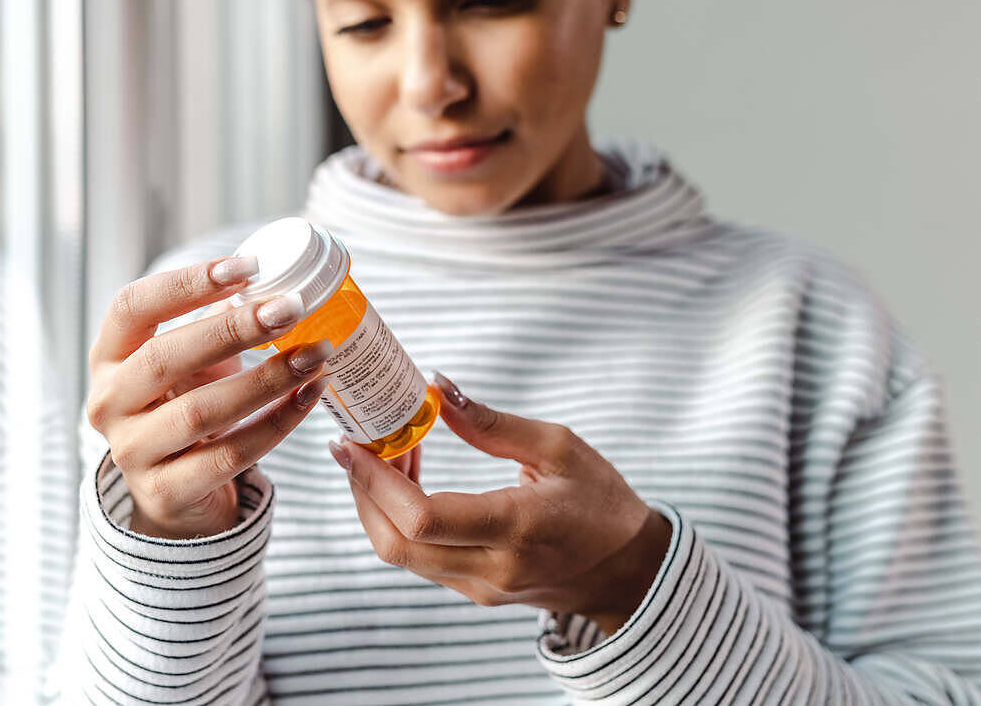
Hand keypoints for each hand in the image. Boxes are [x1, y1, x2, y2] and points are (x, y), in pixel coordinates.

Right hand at [86, 256, 332, 538]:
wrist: (175, 493)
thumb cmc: (185, 406)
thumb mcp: (191, 362)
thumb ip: (217, 322)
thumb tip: (275, 280)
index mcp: (108, 357)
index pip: (131, 307)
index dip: (187, 284)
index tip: (247, 267)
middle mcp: (108, 403)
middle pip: (164, 358)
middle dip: (233, 330)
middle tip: (291, 309)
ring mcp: (131, 452)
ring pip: (200, 412)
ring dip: (266, 379)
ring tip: (315, 354)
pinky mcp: (165, 492)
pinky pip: (229, 455)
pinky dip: (277, 423)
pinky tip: (310, 396)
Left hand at [329, 373, 670, 633]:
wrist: (630, 571)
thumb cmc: (601, 501)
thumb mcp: (559, 447)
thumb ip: (490, 423)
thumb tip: (434, 387)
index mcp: (517, 528)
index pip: (422, 517)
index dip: (375, 481)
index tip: (350, 444)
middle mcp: (492, 568)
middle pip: (395, 543)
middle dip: (362, 492)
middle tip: (357, 444)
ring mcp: (481, 588)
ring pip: (401, 554)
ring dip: (379, 504)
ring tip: (389, 453)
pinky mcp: (476, 592)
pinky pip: (420, 559)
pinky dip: (401, 519)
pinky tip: (410, 480)